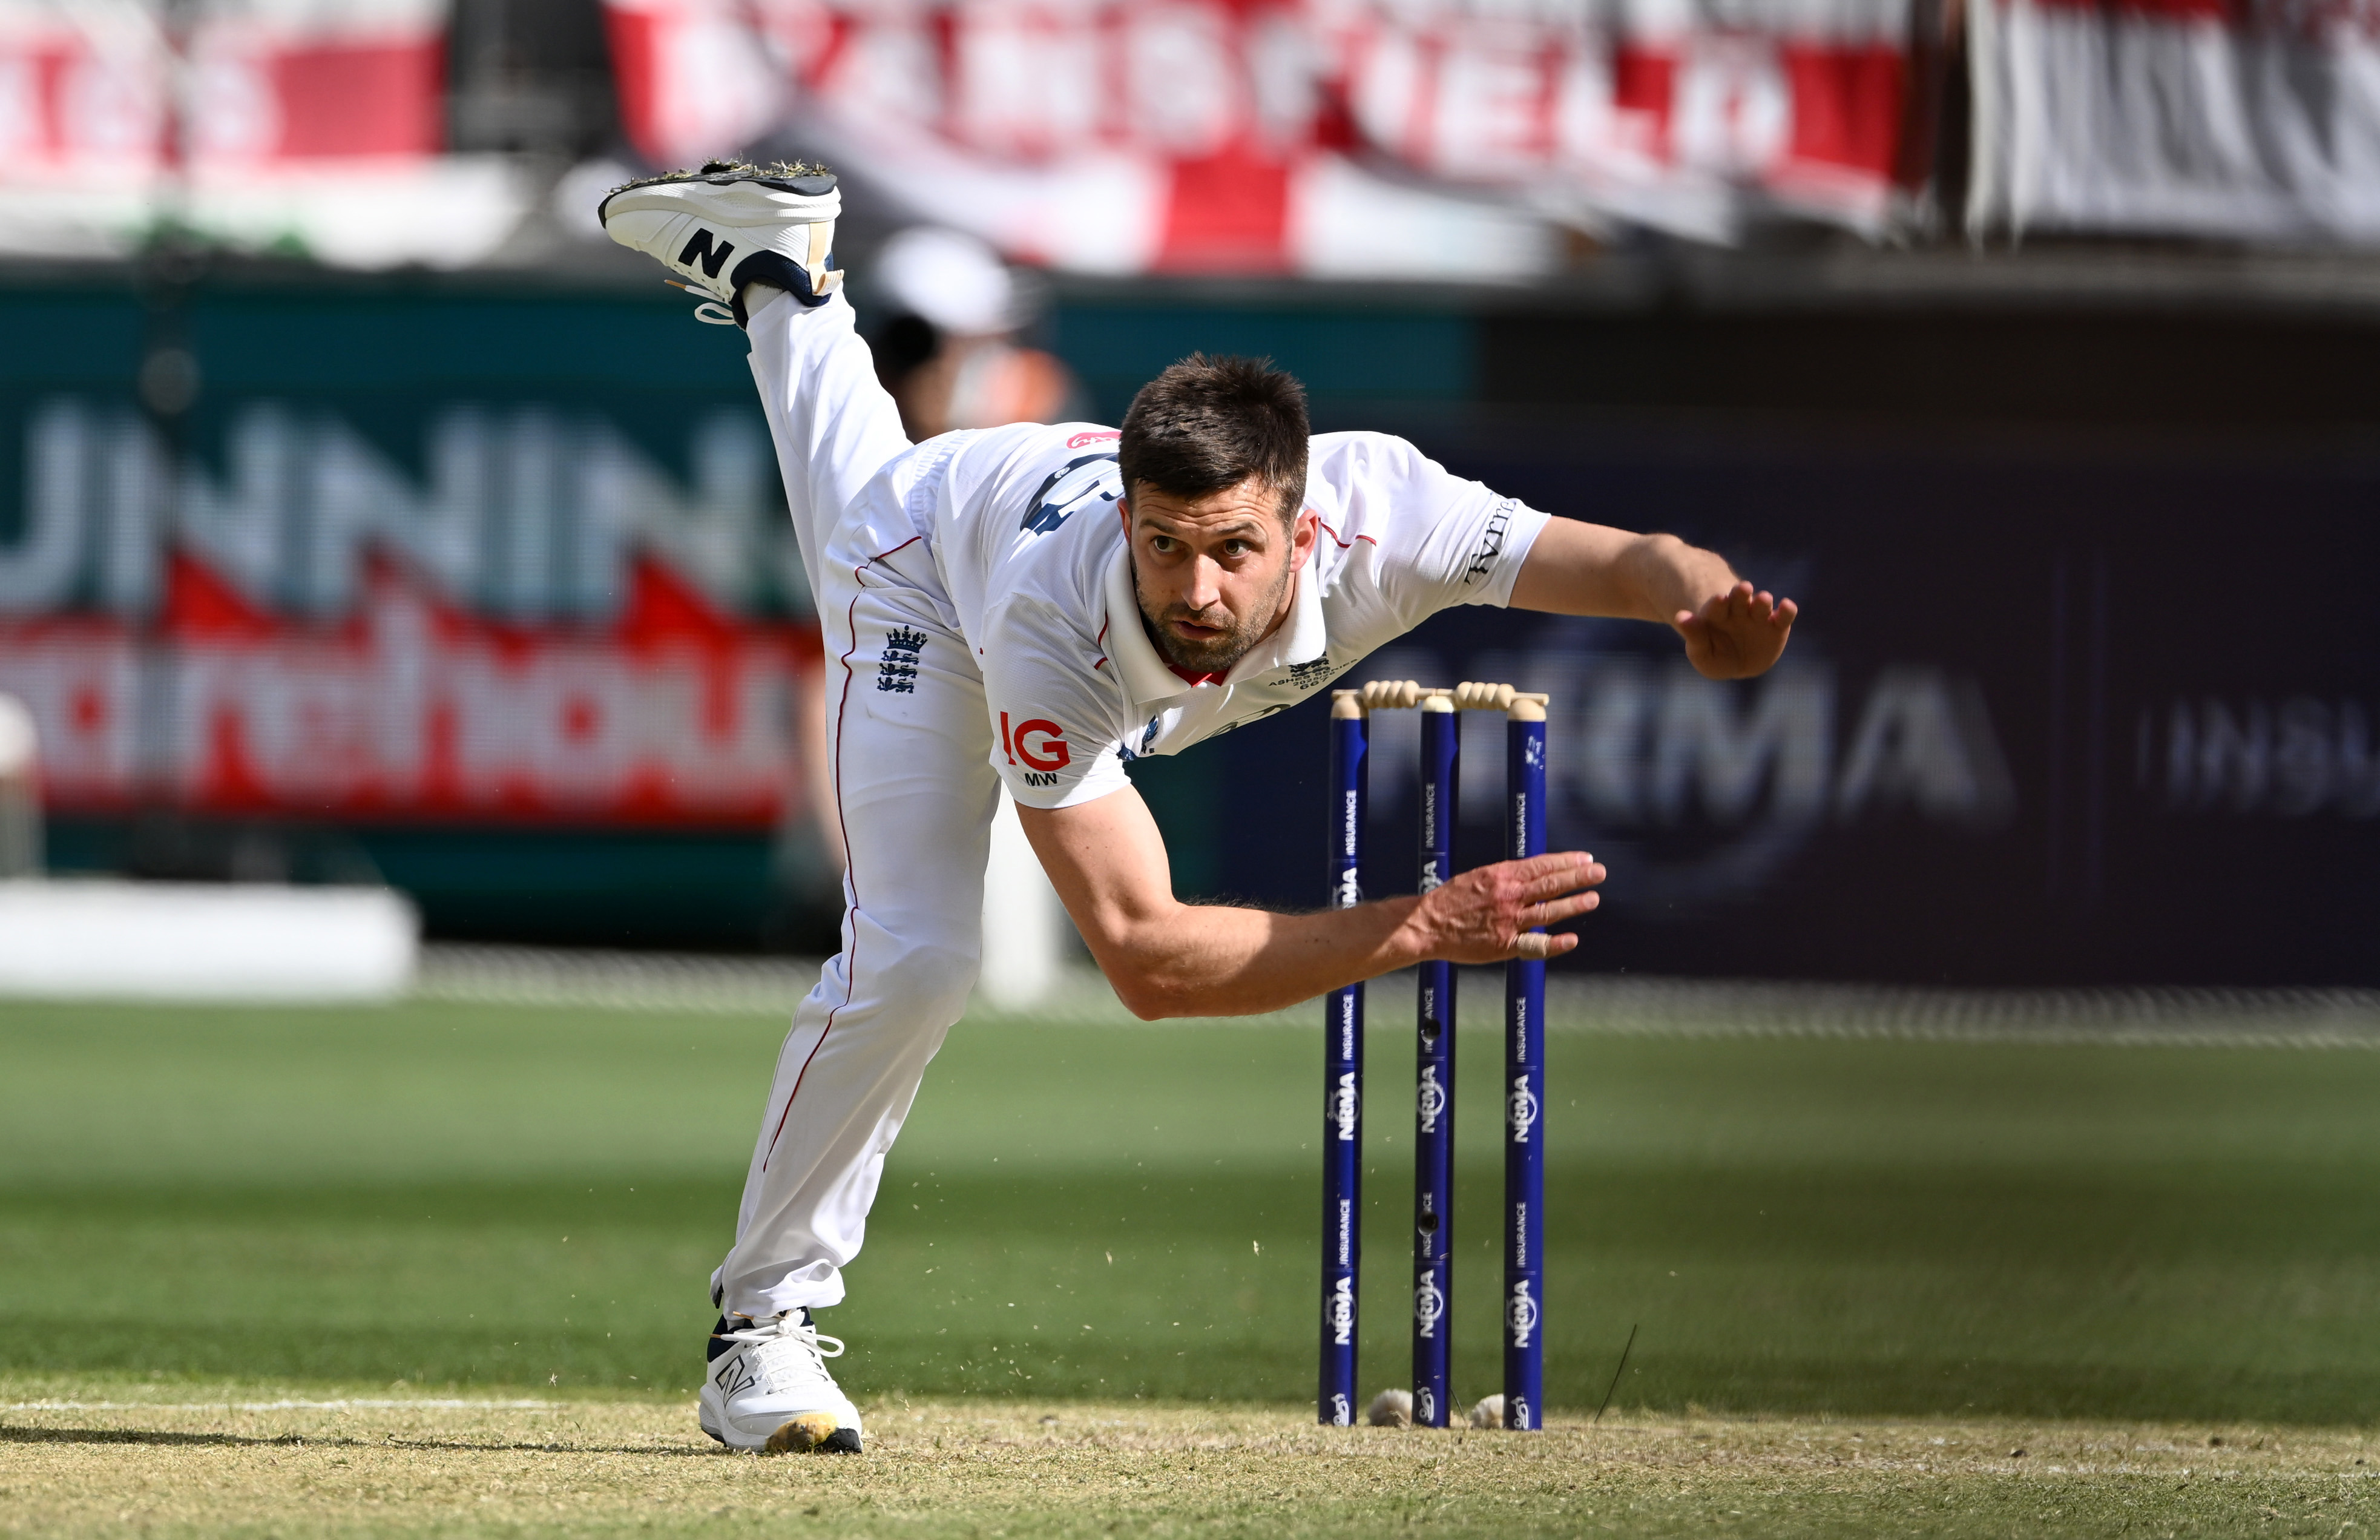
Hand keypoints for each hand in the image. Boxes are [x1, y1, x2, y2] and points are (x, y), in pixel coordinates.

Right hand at [1405, 852, 1603, 963]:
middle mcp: (1509, 895)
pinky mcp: (1504, 944)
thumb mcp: (1479, 876)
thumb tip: (1534, 871)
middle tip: (1599, 872)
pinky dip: (1555, 943)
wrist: (1427, 924)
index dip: (1566, 862)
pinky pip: (1535, 945)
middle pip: (1551, 884)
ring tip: (1593, 899)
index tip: (1585, 859)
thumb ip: (1507, 876)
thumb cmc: (1451, 900)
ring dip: (1574, 904)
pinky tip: (1572, 939)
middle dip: (1577, 877)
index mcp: (1502, 875)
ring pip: (1549, 911)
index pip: (1542, 865)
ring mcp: (1509, 921)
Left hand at [1676, 580, 1796, 679]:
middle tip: (1743, 588)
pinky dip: (1787, 610)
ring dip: (1762, 601)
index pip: (1716, 606)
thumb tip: (1679, 617)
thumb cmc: (1714, 655)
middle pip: (1739, 599)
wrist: (1738, 663)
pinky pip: (1784, 616)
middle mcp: (1738, 611)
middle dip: (1741, 594)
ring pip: (1761, 605)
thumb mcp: (1700, 652)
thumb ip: (1693, 635)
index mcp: (1717, 614)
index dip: (1717, 603)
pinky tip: (1787, 605)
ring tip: (1763, 598)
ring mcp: (1758, 617)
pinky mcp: (1777, 625)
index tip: (1719, 599)